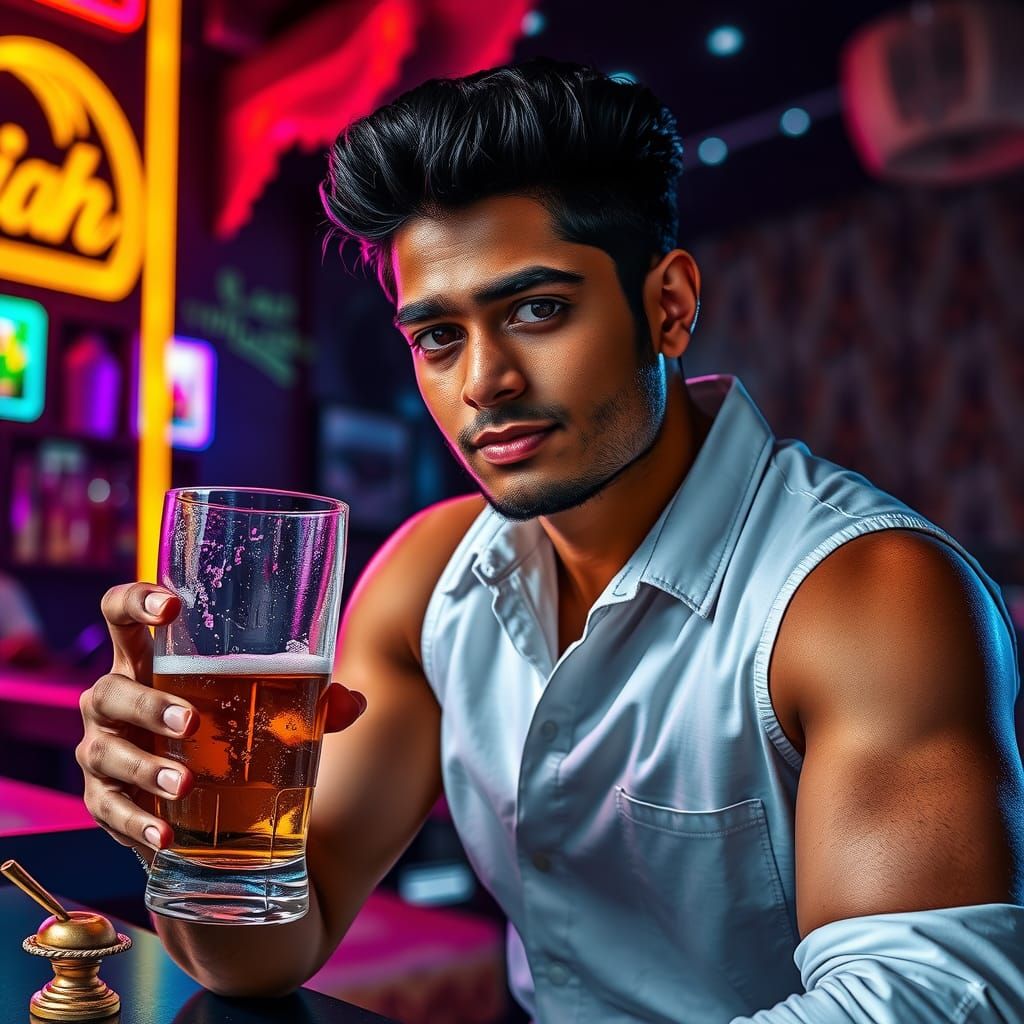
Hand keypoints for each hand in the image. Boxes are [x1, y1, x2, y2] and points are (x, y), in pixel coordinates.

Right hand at [78, 582, 365, 855]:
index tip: (171, 606)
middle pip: (110, 690)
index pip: (120, 614)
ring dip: (145, 768)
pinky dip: (137, 823)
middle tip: (192, 722)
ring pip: (106, 751)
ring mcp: (103, 749)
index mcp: (149, 661)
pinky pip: (109, 810)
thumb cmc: (230, 730)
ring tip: (186, 785)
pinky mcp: (102, 799)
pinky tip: (166, 835)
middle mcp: (116, 699)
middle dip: (148, 705)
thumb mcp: (267, 710)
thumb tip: (351, 702)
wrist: (205, 803)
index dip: (135, 600)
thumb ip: (310, 703)